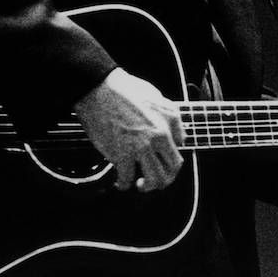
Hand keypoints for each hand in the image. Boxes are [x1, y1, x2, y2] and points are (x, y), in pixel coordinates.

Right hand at [73, 68, 184, 192]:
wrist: (99, 89)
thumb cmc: (125, 90)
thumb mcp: (157, 98)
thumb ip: (171, 119)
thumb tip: (179, 138)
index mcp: (165, 127)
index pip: (177, 159)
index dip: (170, 168)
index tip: (161, 167)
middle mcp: (156, 140)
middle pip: (169, 173)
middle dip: (162, 182)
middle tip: (152, 181)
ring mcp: (139, 148)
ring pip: (153, 180)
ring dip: (146, 187)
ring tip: (138, 184)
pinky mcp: (120, 154)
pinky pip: (126, 179)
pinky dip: (123, 184)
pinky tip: (120, 182)